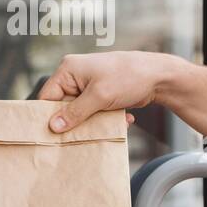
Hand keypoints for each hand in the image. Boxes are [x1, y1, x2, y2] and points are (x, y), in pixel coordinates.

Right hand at [37, 51, 179, 132]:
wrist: (159, 76)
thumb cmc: (128, 77)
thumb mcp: (99, 97)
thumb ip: (75, 113)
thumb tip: (54, 127)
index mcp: (68, 70)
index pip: (47, 97)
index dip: (48, 117)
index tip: (51, 137)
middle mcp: (75, 76)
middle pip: (63, 107)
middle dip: (75, 122)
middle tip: (80, 136)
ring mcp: (88, 85)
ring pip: (80, 112)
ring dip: (93, 122)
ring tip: (107, 125)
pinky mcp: (101, 94)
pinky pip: (94, 112)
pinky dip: (104, 118)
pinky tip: (122, 118)